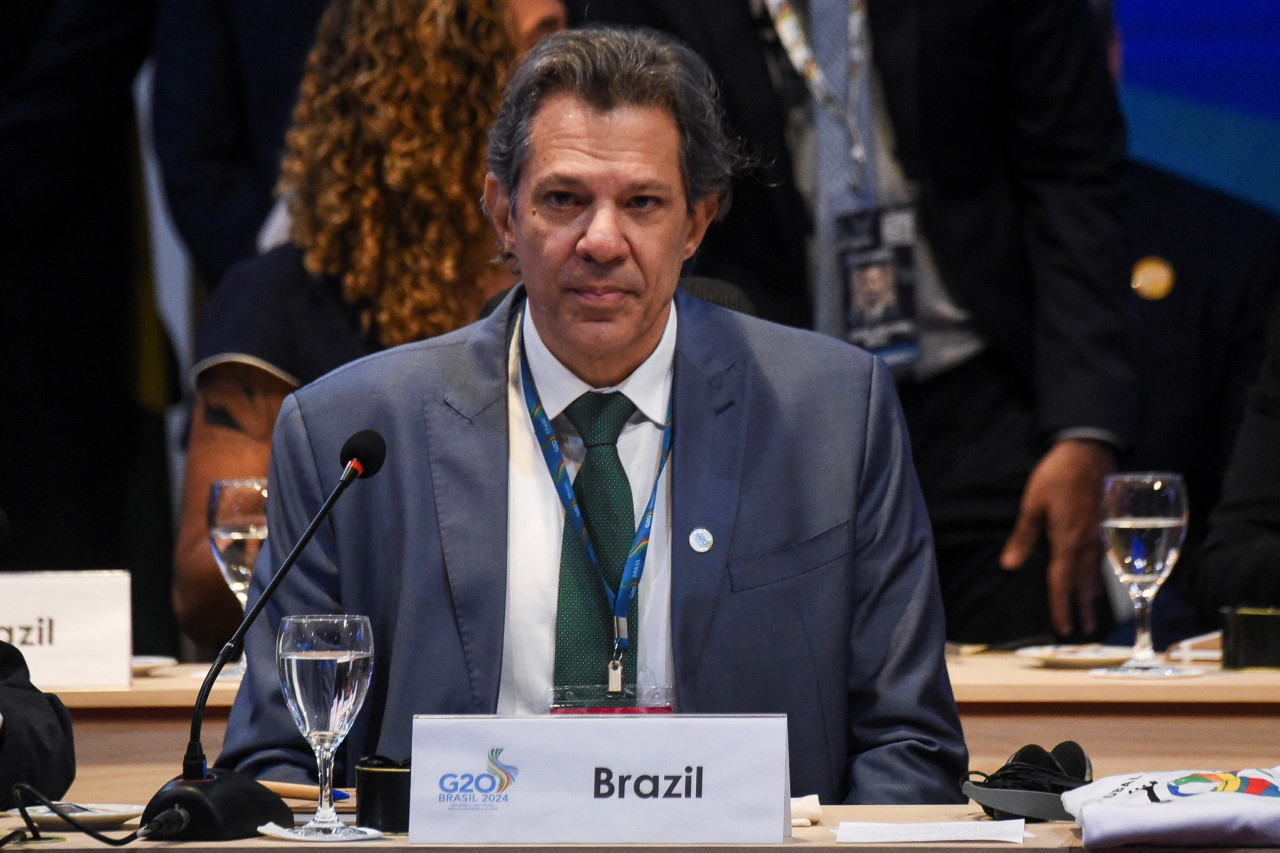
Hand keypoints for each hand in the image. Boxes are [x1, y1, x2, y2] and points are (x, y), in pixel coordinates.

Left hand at [1000, 438, 1114, 636]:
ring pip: (1097, 573)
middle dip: (1082, 608)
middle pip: (1084, 583)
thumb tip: (1009, 565)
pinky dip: (1101, 576)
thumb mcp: (1033, 504)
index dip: (1061, 607)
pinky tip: (1101, 579)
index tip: (1063, 629)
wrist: (1088, 451)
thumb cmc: (1056, 476)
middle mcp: (1087, 544)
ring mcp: (1100, 535)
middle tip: (1084, 631)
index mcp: (1067, 541)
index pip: (1061, 583)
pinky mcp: (1107, 525)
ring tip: (1093, 613)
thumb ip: (1023, 537)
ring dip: (1094, 595)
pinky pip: (1104, 559)